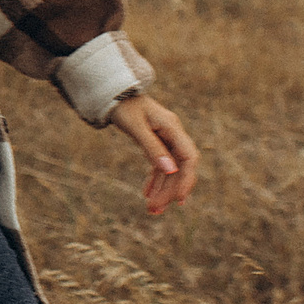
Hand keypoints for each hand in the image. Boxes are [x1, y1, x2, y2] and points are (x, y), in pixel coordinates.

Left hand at [109, 94, 200, 215]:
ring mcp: (166, 139)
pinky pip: (160, 165)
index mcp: (173, 128)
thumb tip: (170, 170)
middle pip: (180, 168)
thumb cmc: (124, 106)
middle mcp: (173, 134)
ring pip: (170, 170)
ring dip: (162, 190)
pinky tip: (147, 194)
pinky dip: (155, 180)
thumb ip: (152, 148)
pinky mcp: (157, 143)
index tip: (179, 199)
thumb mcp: (136, 127)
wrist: (114, 93)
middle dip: (170, 190)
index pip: (189, 158)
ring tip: (151, 210)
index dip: (187, 179)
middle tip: (154, 210)